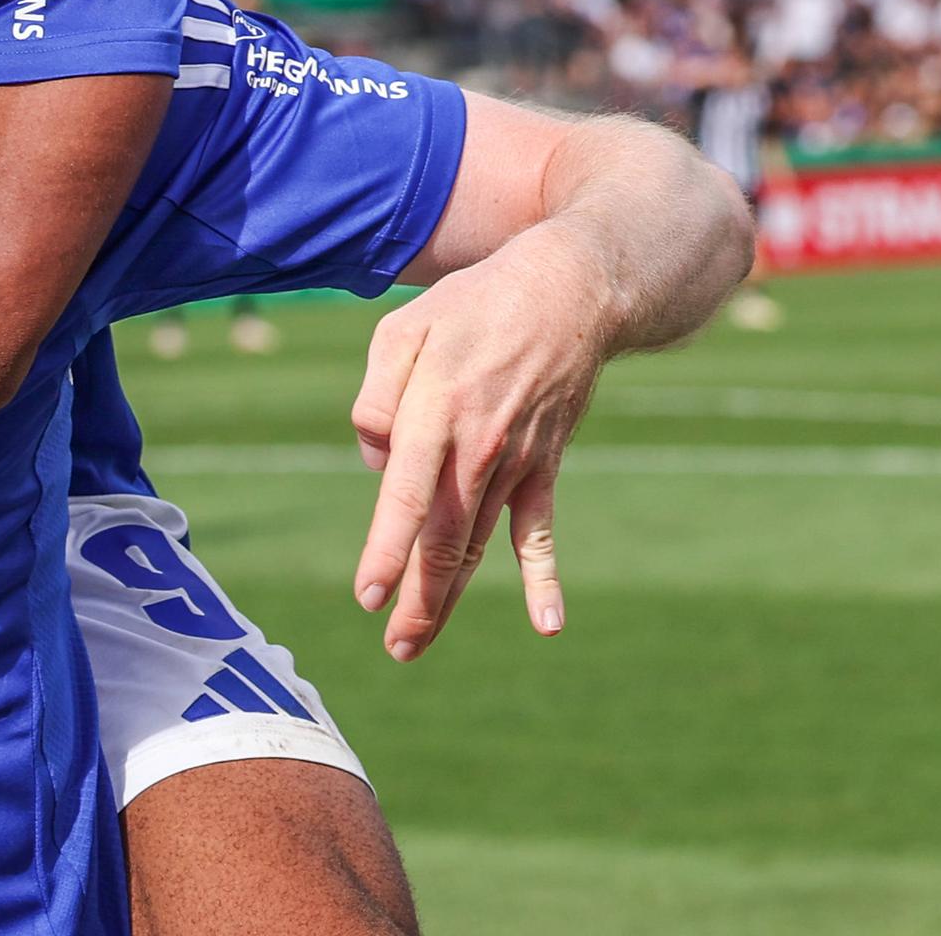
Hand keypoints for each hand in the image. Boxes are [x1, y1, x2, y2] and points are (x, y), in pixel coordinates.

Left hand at [349, 228, 611, 659]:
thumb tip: (376, 463)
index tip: (369, 597)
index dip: (389, 547)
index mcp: (437, 409)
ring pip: (479, 544)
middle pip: (443, 537)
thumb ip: (375, 396)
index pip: (407, 493)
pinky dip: (545, 580)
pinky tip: (549, 625)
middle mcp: (479, 446)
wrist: (570, 292)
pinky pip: (541, 532)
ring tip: (416, 644)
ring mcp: (517, 462)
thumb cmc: (474, 305)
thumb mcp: (404, 328)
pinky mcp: (544, 466)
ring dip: (449, 597)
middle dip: (417, 598)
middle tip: (395, 647)